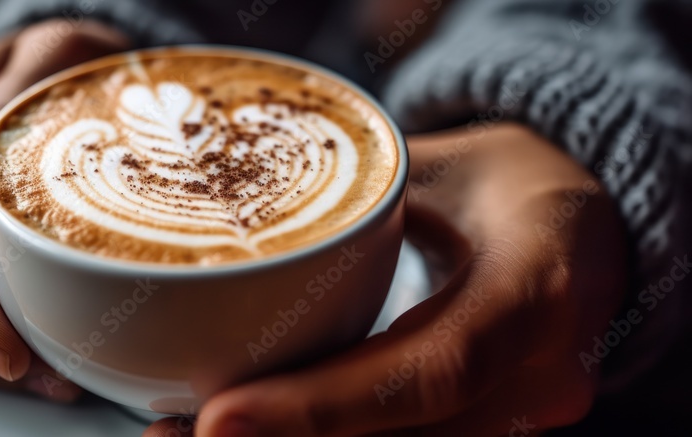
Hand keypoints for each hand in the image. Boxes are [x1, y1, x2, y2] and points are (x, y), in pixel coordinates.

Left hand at [144, 123, 626, 435]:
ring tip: (185, 436)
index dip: (323, 406)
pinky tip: (254, 431)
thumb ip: (357, 199)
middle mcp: (539, 377)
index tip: (219, 417)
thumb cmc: (514, 183)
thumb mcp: (448, 167)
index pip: (429, 370)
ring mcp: (522, 416)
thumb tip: (233, 210)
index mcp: (533, 293)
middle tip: (173, 435)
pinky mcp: (492, 429)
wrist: (590, 231)